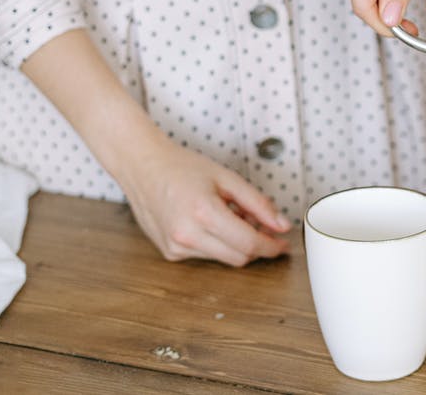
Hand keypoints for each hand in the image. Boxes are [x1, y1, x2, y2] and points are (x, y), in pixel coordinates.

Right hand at [119, 138, 291, 265]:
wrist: (142, 167)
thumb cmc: (182, 167)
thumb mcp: (227, 178)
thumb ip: (258, 203)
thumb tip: (282, 225)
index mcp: (204, 212)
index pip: (249, 244)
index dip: (272, 246)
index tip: (283, 243)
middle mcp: (187, 235)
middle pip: (239, 257)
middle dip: (257, 245)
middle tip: (263, 226)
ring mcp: (176, 247)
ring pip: (223, 258)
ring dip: (236, 243)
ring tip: (231, 215)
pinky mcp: (170, 253)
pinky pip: (205, 255)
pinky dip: (217, 244)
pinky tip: (211, 223)